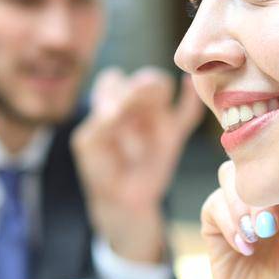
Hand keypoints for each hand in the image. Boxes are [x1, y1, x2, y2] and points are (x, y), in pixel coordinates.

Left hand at [71, 67, 204, 263]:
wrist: (121, 199)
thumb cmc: (100, 168)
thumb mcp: (88, 143)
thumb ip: (101, 121)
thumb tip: (118, 109)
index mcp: (110, 101)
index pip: (113, 80)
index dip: (113, 92)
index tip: (108, 116)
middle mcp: (135, 103)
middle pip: (144, 80)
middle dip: (140, 89)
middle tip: (131, 112)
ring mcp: (156, 116)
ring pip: (162, 88)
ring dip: (157, 91)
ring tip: (149, 113)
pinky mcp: (174, 133)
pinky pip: (188, 111)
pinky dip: (190, 96)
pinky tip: (186, 84)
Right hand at [200, 162, 278, 278]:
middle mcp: (267, 194)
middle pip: (256, 161)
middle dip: (262, 189)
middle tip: (271, 223)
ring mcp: (239, 207)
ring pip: (231, 176)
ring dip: (242, 204)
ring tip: (257, 235)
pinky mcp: (215, 223)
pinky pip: (213, 205)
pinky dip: (228, 222)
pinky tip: (245, 247)